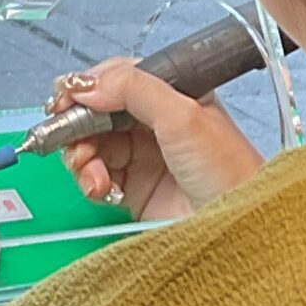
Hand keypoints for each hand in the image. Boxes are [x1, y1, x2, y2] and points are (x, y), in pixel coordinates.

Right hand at [59, 57, 264, 220]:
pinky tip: (100, 187)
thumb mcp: (182, 115)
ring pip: (92, 144)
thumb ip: (134, 89)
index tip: (66, 99)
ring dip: (82, 156)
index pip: (117, 79)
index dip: (88, 87)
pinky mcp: (133, 188)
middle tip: (66, 135)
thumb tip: (88, 85)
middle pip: (97, 112)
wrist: (240, 225)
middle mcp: (154, 122)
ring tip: (90, 170)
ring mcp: (142, 155)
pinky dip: (90, 180)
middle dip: (77, 124)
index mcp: (171, 93)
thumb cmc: (228, 170)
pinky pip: (96, 176)